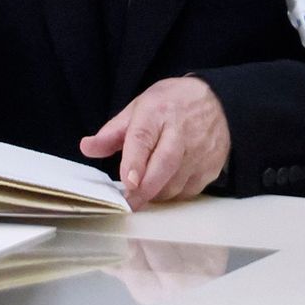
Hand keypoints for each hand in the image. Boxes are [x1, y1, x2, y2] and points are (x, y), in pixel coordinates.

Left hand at [82, 76, 228, 205]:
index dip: (134, 162)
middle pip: (163, 165)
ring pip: (175, 184)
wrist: (217, 101)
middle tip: (130, 203)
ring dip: (157, 193)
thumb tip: (87, 147)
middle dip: (144, 189)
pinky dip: (174, 193)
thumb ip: (112, 132)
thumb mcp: (138, 108)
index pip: (143, 138)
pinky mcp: (212, 166)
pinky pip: (189, 191)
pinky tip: (167, 183)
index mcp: (157, 112)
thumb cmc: (171, 105)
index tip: (127, 182)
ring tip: (146, 187)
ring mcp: (200, 150)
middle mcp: (181, 131)